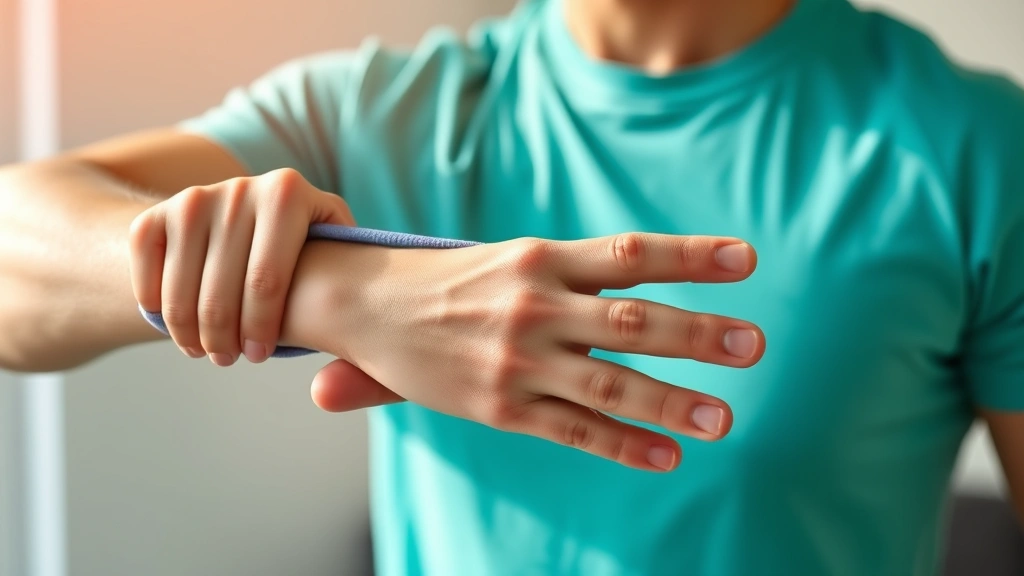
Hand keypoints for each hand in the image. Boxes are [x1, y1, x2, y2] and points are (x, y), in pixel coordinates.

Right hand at [128, 168, 356, 365]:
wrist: (253, 213)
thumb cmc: (307, 249)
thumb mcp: (338, 253)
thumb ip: (359, 286)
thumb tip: (357, 341)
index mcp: (288, 194)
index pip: (267, 280)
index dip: (261, 329)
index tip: (260, 356)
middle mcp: (239, 188)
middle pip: (220, 291)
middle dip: (223, 338)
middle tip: (229, 360)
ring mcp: (193, 198)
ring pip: (180, 288)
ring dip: (188, 333)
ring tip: (205, 351)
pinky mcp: (156, 212)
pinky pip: (144, 268)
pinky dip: (153, 305)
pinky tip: (176, 326)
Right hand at [290, 233, 764, 471]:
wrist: (367, 304)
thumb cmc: (447, 281)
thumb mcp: (505, 259)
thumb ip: (568, 271)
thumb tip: (639, 269)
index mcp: (542, 258)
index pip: (630, 254)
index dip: (690, 256)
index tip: (745, 261)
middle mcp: (536, 306)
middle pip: (632, 320)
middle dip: (697, 335)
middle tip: (752, 347)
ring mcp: (519, 361)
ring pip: (610, 383)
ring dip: (672, 401)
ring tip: (724, 418)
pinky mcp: (502, 408)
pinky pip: (574, 430)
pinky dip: (624, 445)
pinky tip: (666, 456)